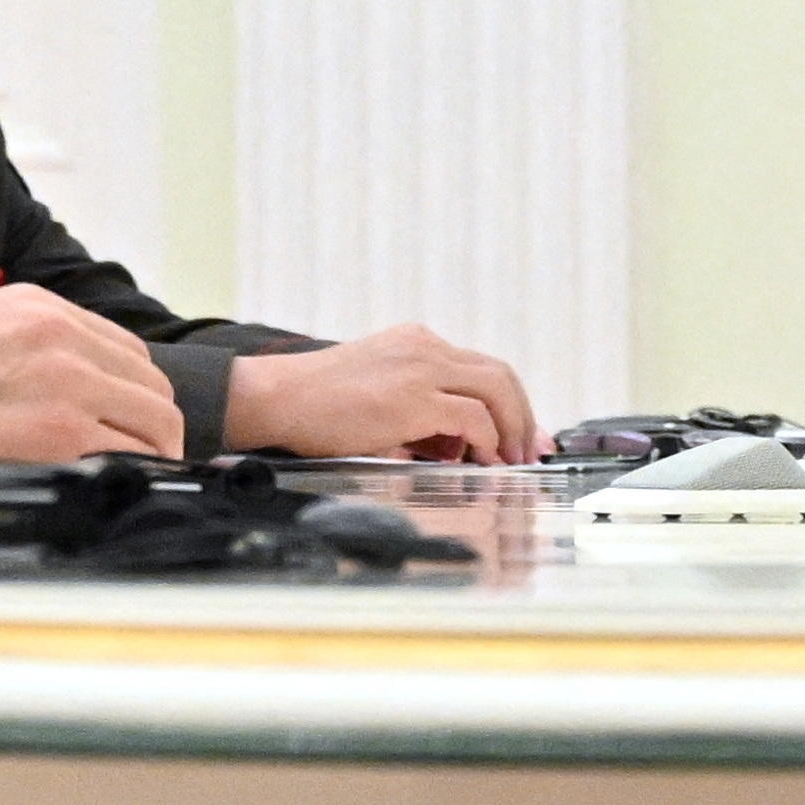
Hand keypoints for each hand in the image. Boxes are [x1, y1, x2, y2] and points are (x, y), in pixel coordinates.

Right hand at [0, 284, 184, 467]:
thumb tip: (87, 381)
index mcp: (40, 305)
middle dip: (149, 420)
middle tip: (140, 450)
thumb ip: (37, 344)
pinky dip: (131, 471)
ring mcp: (69, 380)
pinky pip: (131, 453)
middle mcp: (62, 333)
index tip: (127, 414)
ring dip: (151, 448)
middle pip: (151, 382)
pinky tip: (114, 482)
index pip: (126, 348)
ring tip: (132, 469)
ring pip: (156, 418)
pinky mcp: (65, 429)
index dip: (132, 388)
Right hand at [225, 325, 545, 463]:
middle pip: (500, 375)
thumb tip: (457, 447)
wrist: (276, 397)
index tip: (522, 436)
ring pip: (497, 390)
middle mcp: (424, 347)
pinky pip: (473, 418)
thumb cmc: (317, 406)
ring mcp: (421, 368)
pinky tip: (482, 461)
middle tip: (528, 452)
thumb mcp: (380, 400)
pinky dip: (487, 441)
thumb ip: (420, 416)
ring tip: (509, 461)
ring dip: (512, 429)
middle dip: (522, 416)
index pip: (480, 369)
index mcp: (416, 344)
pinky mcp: (413, 398)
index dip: (510, 404)